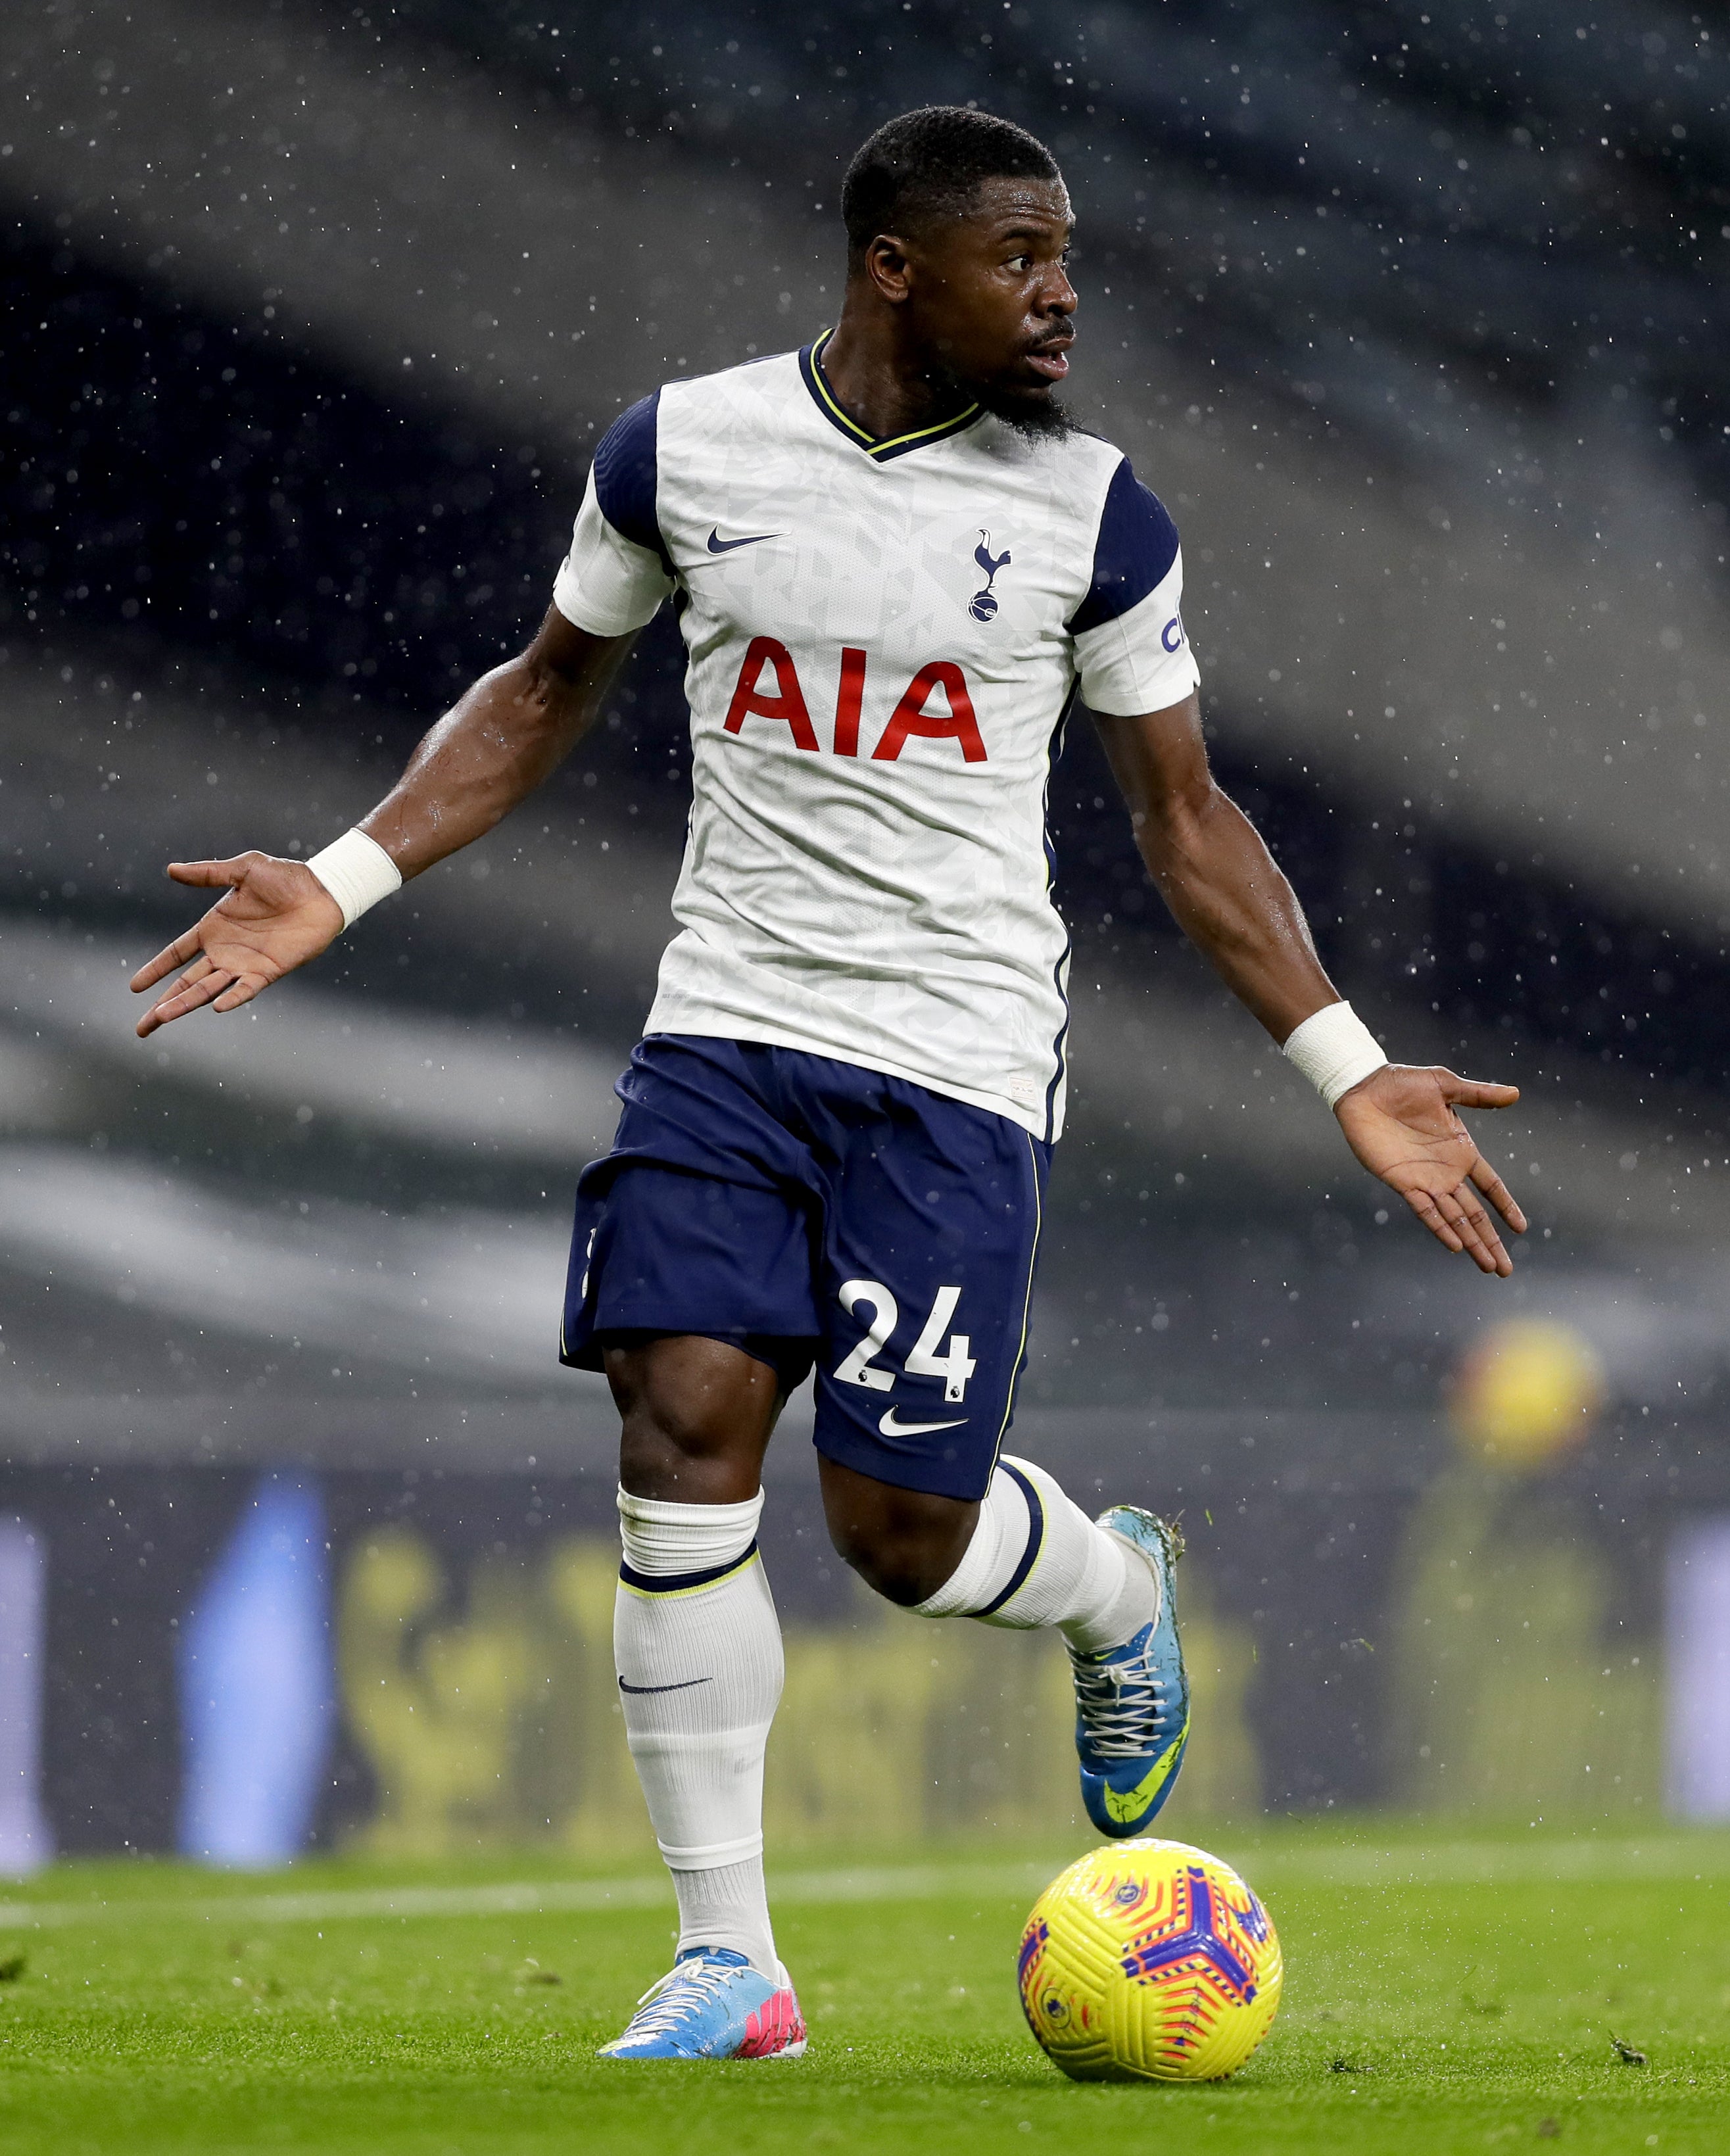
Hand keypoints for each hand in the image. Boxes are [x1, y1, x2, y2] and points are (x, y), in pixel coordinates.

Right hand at [130, 853, 344, 1037]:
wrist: (322, 891)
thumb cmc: (285, 878)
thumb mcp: (243, 869)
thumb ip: (208, 873)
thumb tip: (170, 870)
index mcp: (213, 929)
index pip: (176, 954)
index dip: (155, 969)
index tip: (134, 987)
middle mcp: (224, 952)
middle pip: (186, 982)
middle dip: (163, 1004)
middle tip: (142, 1027)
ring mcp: (244, 964)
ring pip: (207, 990)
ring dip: (185, 1004)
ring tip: (161, 1019)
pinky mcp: (267, 971)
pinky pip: (246, 989)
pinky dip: (232, 998)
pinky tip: (216, 1007)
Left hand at [1333, 1064, 1526, 1275]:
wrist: (1363, 1088)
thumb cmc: (1403, 1083)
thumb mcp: (1445, 1085)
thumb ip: (1479, 1095)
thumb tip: (1516, 1094)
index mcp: (1461, 1150)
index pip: (1490, 1185)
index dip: (1505, 1205)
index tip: (1521, 1228)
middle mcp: (1446, 1172)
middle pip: (1475, 1214)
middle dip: (1490, 1241)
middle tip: (1505, 1270)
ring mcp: (1425, 1180)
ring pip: (1454, 1219)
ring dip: (1470, 1243)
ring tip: (1488, 1267)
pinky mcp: (1402, 1182)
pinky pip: (1425, 1211)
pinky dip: (1440, 1228)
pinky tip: (1455, 1246)